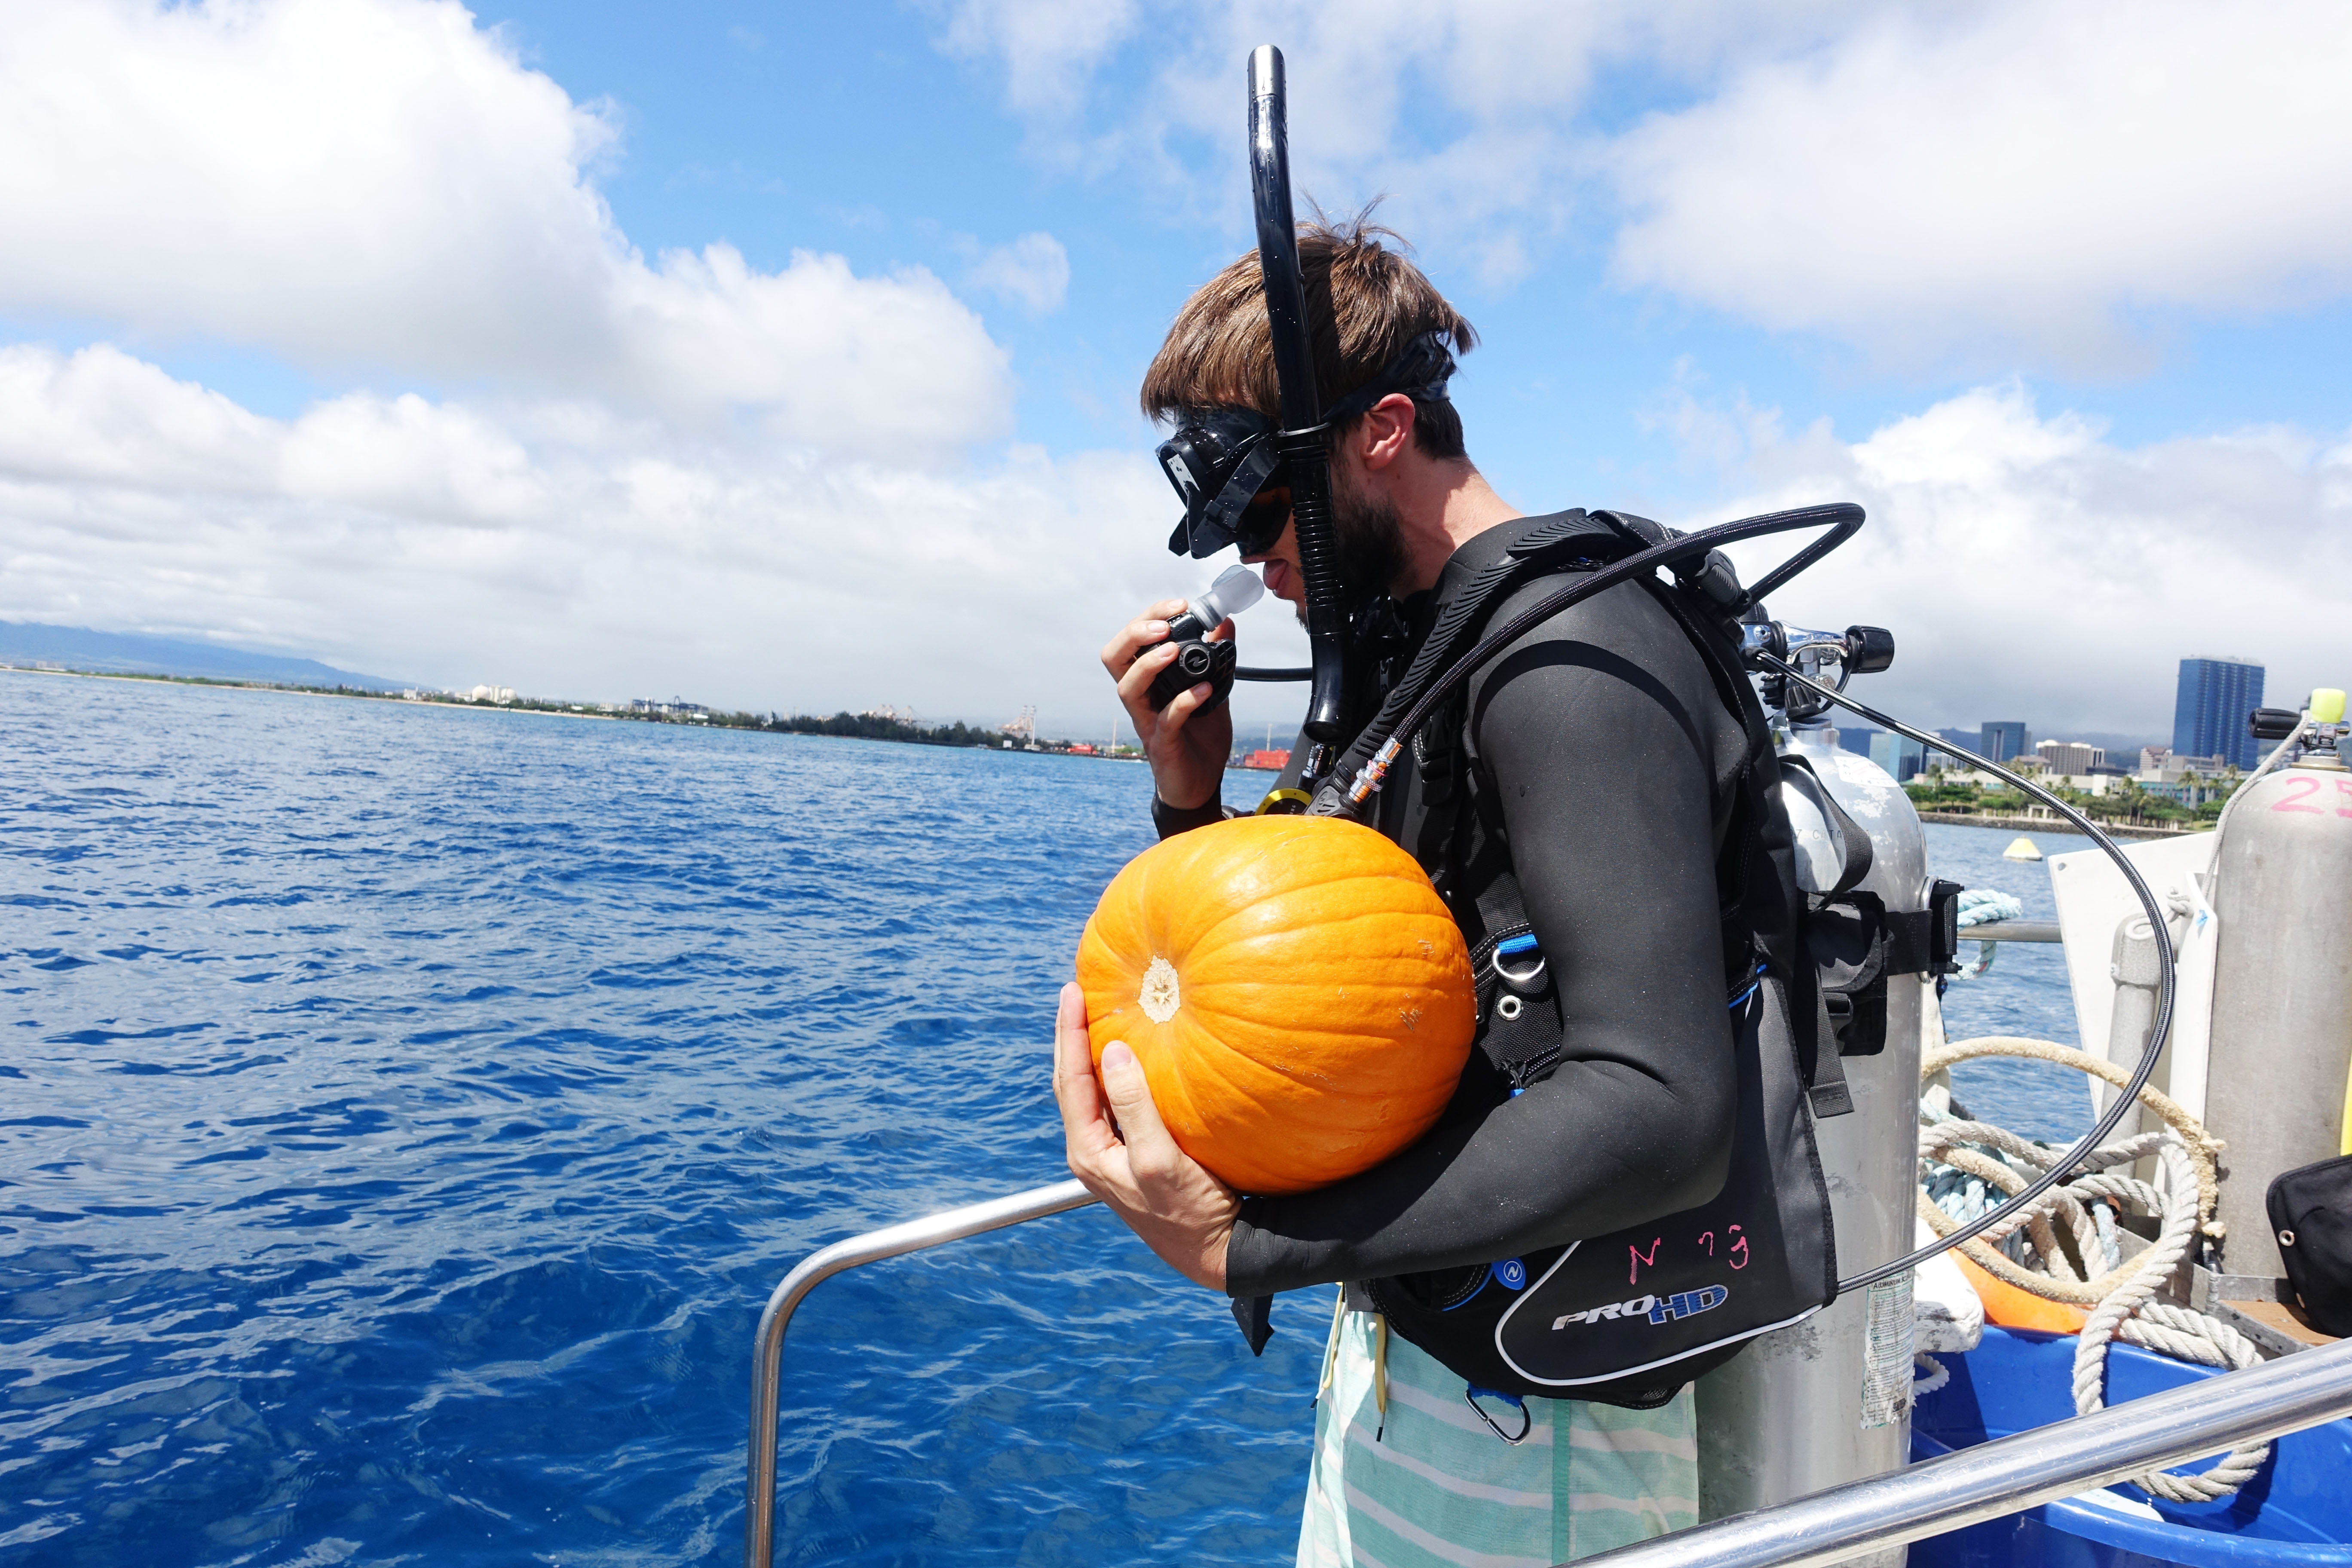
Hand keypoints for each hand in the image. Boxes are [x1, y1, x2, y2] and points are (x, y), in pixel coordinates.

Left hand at [1051, 982, 1236, 1290]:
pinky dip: (1117, 1072)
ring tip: (1097, 1013)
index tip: (1072, 990)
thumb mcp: (1159, 1158)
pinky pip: (1117, 1102)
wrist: (1216, 1253)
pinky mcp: (1137, 1153)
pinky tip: (1132, 1054)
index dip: (1069, 1033)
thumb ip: (1134, 1106)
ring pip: (1092, 1092)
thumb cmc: (1189, 1211)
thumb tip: (1113, 1052)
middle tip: (1076, 992)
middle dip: (1072, 1036)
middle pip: (1072, 1082)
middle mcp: (1093, 1151)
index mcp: (1088, 1151)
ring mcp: (1114, 1153)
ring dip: (1091, 1052)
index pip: (1069, 1079)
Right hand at [1100, 601, 1234, 811]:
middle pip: (1114, 657)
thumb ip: (1217, 659)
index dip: (1149, 616)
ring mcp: (1147, 722)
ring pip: (1127, 688)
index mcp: (1149, 680)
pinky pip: (1165, 720)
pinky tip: (1203, 689)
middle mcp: (1141, 698)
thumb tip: (1225, 622)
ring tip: (1174, 650)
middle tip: (1163, 625)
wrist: (1202, 784)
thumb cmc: (1200, 738)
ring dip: (1149, 664)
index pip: (1132, 640)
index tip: (1179, 604)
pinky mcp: (1162, 745)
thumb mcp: (1214, 689)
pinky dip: (1183, 702)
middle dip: (1134, 633)